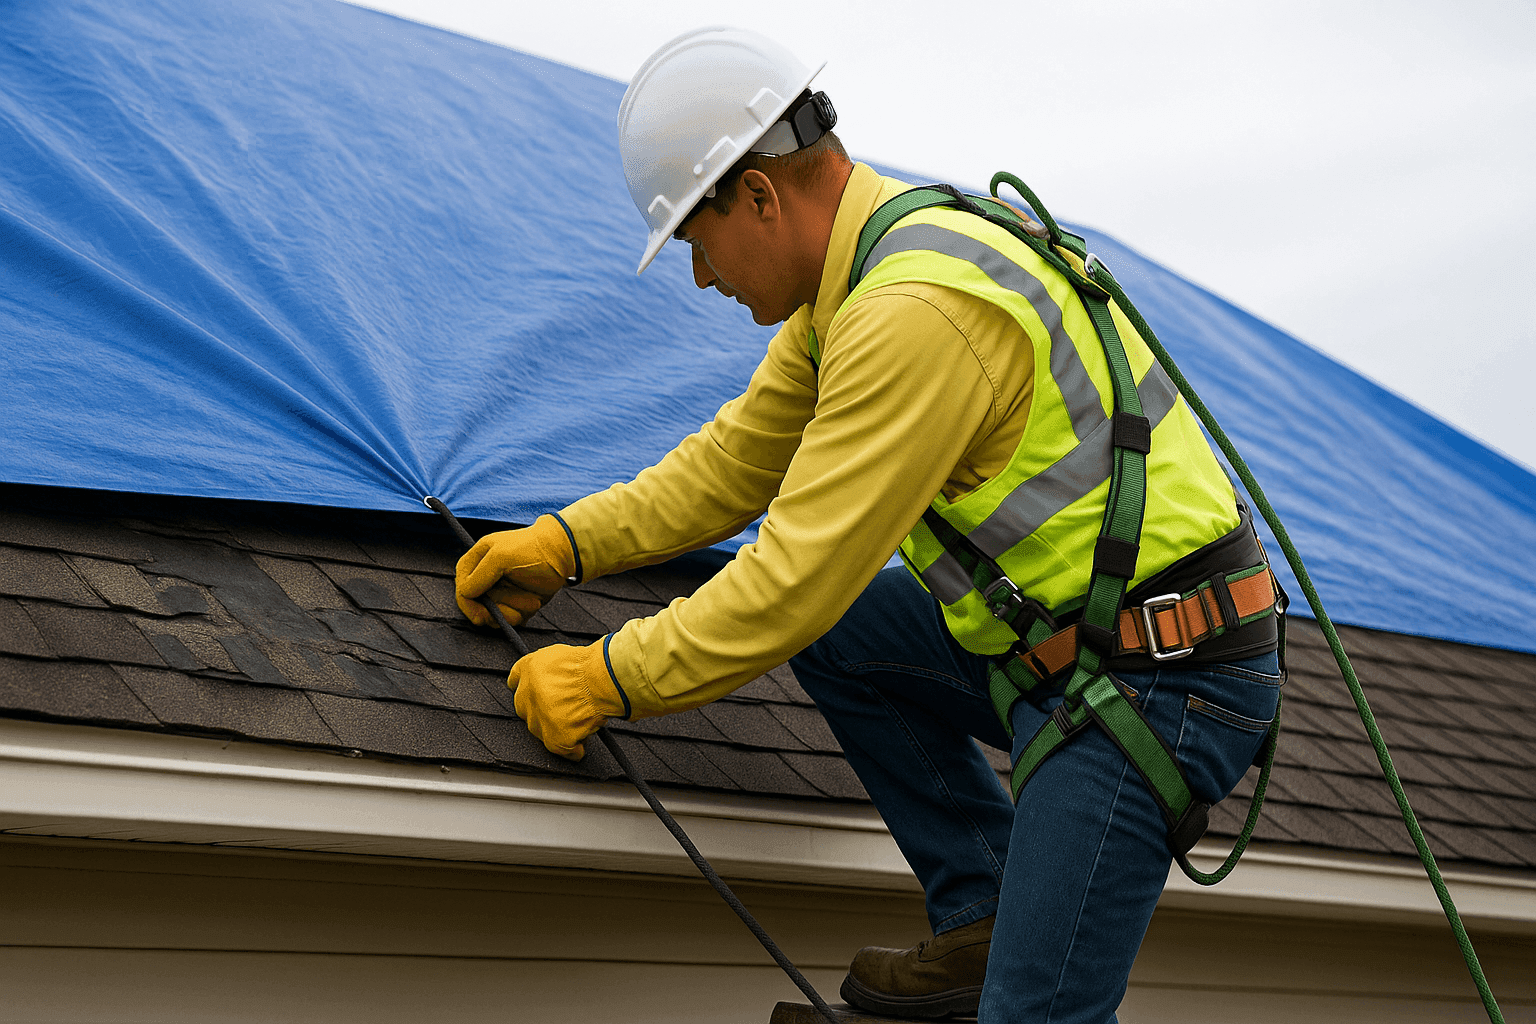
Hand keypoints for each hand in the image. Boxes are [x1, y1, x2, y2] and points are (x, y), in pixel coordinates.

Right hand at [456, 515, 576, 626]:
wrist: (563, 554)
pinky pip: (511, 618)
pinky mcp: (515, 602)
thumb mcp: (500, 556)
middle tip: (516, 610)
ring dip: (515, 611)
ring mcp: (500, 591)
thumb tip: (465, 594)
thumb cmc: (531, 549)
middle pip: (479, 607)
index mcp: (475, 562)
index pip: (462, 591)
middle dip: (500, 610)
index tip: (483, 615)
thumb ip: (478, 575)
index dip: (470, 606)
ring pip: (496, 615)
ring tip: (531, 600)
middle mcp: (485, 578)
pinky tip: (533, 603)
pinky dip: (522, 615)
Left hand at [510, 639, 625, 759]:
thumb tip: (554, 678)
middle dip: (543, 710)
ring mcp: (538, 720)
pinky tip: (582, 743)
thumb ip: (548, 668)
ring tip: (580, 722)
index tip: (538, 691)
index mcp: (528, 669)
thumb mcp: (560, 654)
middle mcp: (527, 695)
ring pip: (542, 731)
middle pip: (527, 709)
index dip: (530, 687)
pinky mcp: (554, 739)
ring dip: (557, 729)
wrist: (599, 679)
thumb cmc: (588, 664)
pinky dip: (574, 750)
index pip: (516, 681)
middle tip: (564, 708)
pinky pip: (563, 750)